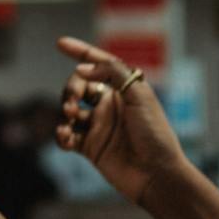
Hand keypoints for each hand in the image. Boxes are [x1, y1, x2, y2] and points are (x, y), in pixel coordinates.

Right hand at [54, 36, 185, 206]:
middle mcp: (109, 105)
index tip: (60, 43)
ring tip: (70, 119)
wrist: (157, 174)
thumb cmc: (155, 133)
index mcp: (123, 89)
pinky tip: (65, 136)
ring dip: (65, 110)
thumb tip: (83, 68)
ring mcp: (99, 126)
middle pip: (79, 86)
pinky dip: (61, 134)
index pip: (99, 64)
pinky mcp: (91, 147)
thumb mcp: (140, 95)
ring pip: (70, 110)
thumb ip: (113, 73)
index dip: (80, 52)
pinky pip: (67, 136)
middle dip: (71, 89)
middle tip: (72, 103)